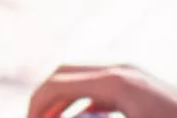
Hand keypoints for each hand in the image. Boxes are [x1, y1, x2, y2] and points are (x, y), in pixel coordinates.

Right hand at [28, 64, 176, 117]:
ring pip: (81, 81)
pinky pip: (99, 90)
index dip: (36, 105)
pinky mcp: (140, 87)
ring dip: (61, 101)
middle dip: (43, 99)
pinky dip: (81, 104)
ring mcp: (132, 76)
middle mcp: (121, 72)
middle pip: (65, 74)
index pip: (57, 83)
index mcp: (114, 82)